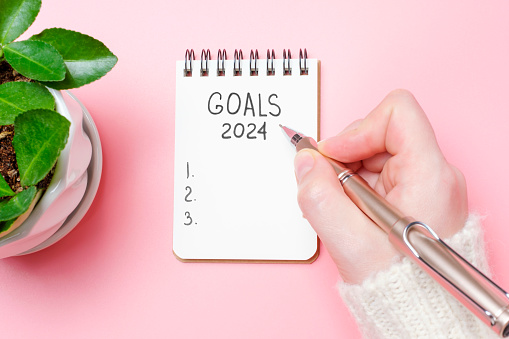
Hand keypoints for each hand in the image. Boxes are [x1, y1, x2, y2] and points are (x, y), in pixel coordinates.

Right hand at [294, 90, 467, 283]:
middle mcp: (434, 172)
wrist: (422, 308)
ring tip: (341, 207)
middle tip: (329, 188)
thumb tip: (305, 161)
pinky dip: (356, 185)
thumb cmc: (400, 284)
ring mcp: (427, 181)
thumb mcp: (351, 244)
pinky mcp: (416, 191)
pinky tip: (350, 210)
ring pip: (375, 152)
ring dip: (348, 174)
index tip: (333, 156)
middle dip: (345, 157)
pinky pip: (379, 170)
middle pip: (380, 132)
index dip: (356, 129)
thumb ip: (320, 198)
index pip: (396, 114)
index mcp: (429, 175)